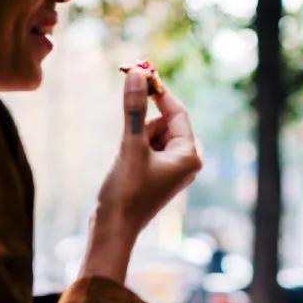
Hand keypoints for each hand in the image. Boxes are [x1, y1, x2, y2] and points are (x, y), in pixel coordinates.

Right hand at [81, 69, 201, 281]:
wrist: (113, 229)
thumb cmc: (126, 192)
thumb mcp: (130, 146)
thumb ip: (134, 109)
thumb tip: (136, 75)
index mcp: (189, 154)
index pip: (178, 113)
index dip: (160, 92)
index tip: (141, 72)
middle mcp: (186, 161)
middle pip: (166, 122)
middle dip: (145, 115)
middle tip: (126, 95)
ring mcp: (172, 168)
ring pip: (154, 134)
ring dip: (137, 133)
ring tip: (125, 154)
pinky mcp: (157, 174)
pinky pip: (148, 147)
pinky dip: (135, 145)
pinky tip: (124, 161)